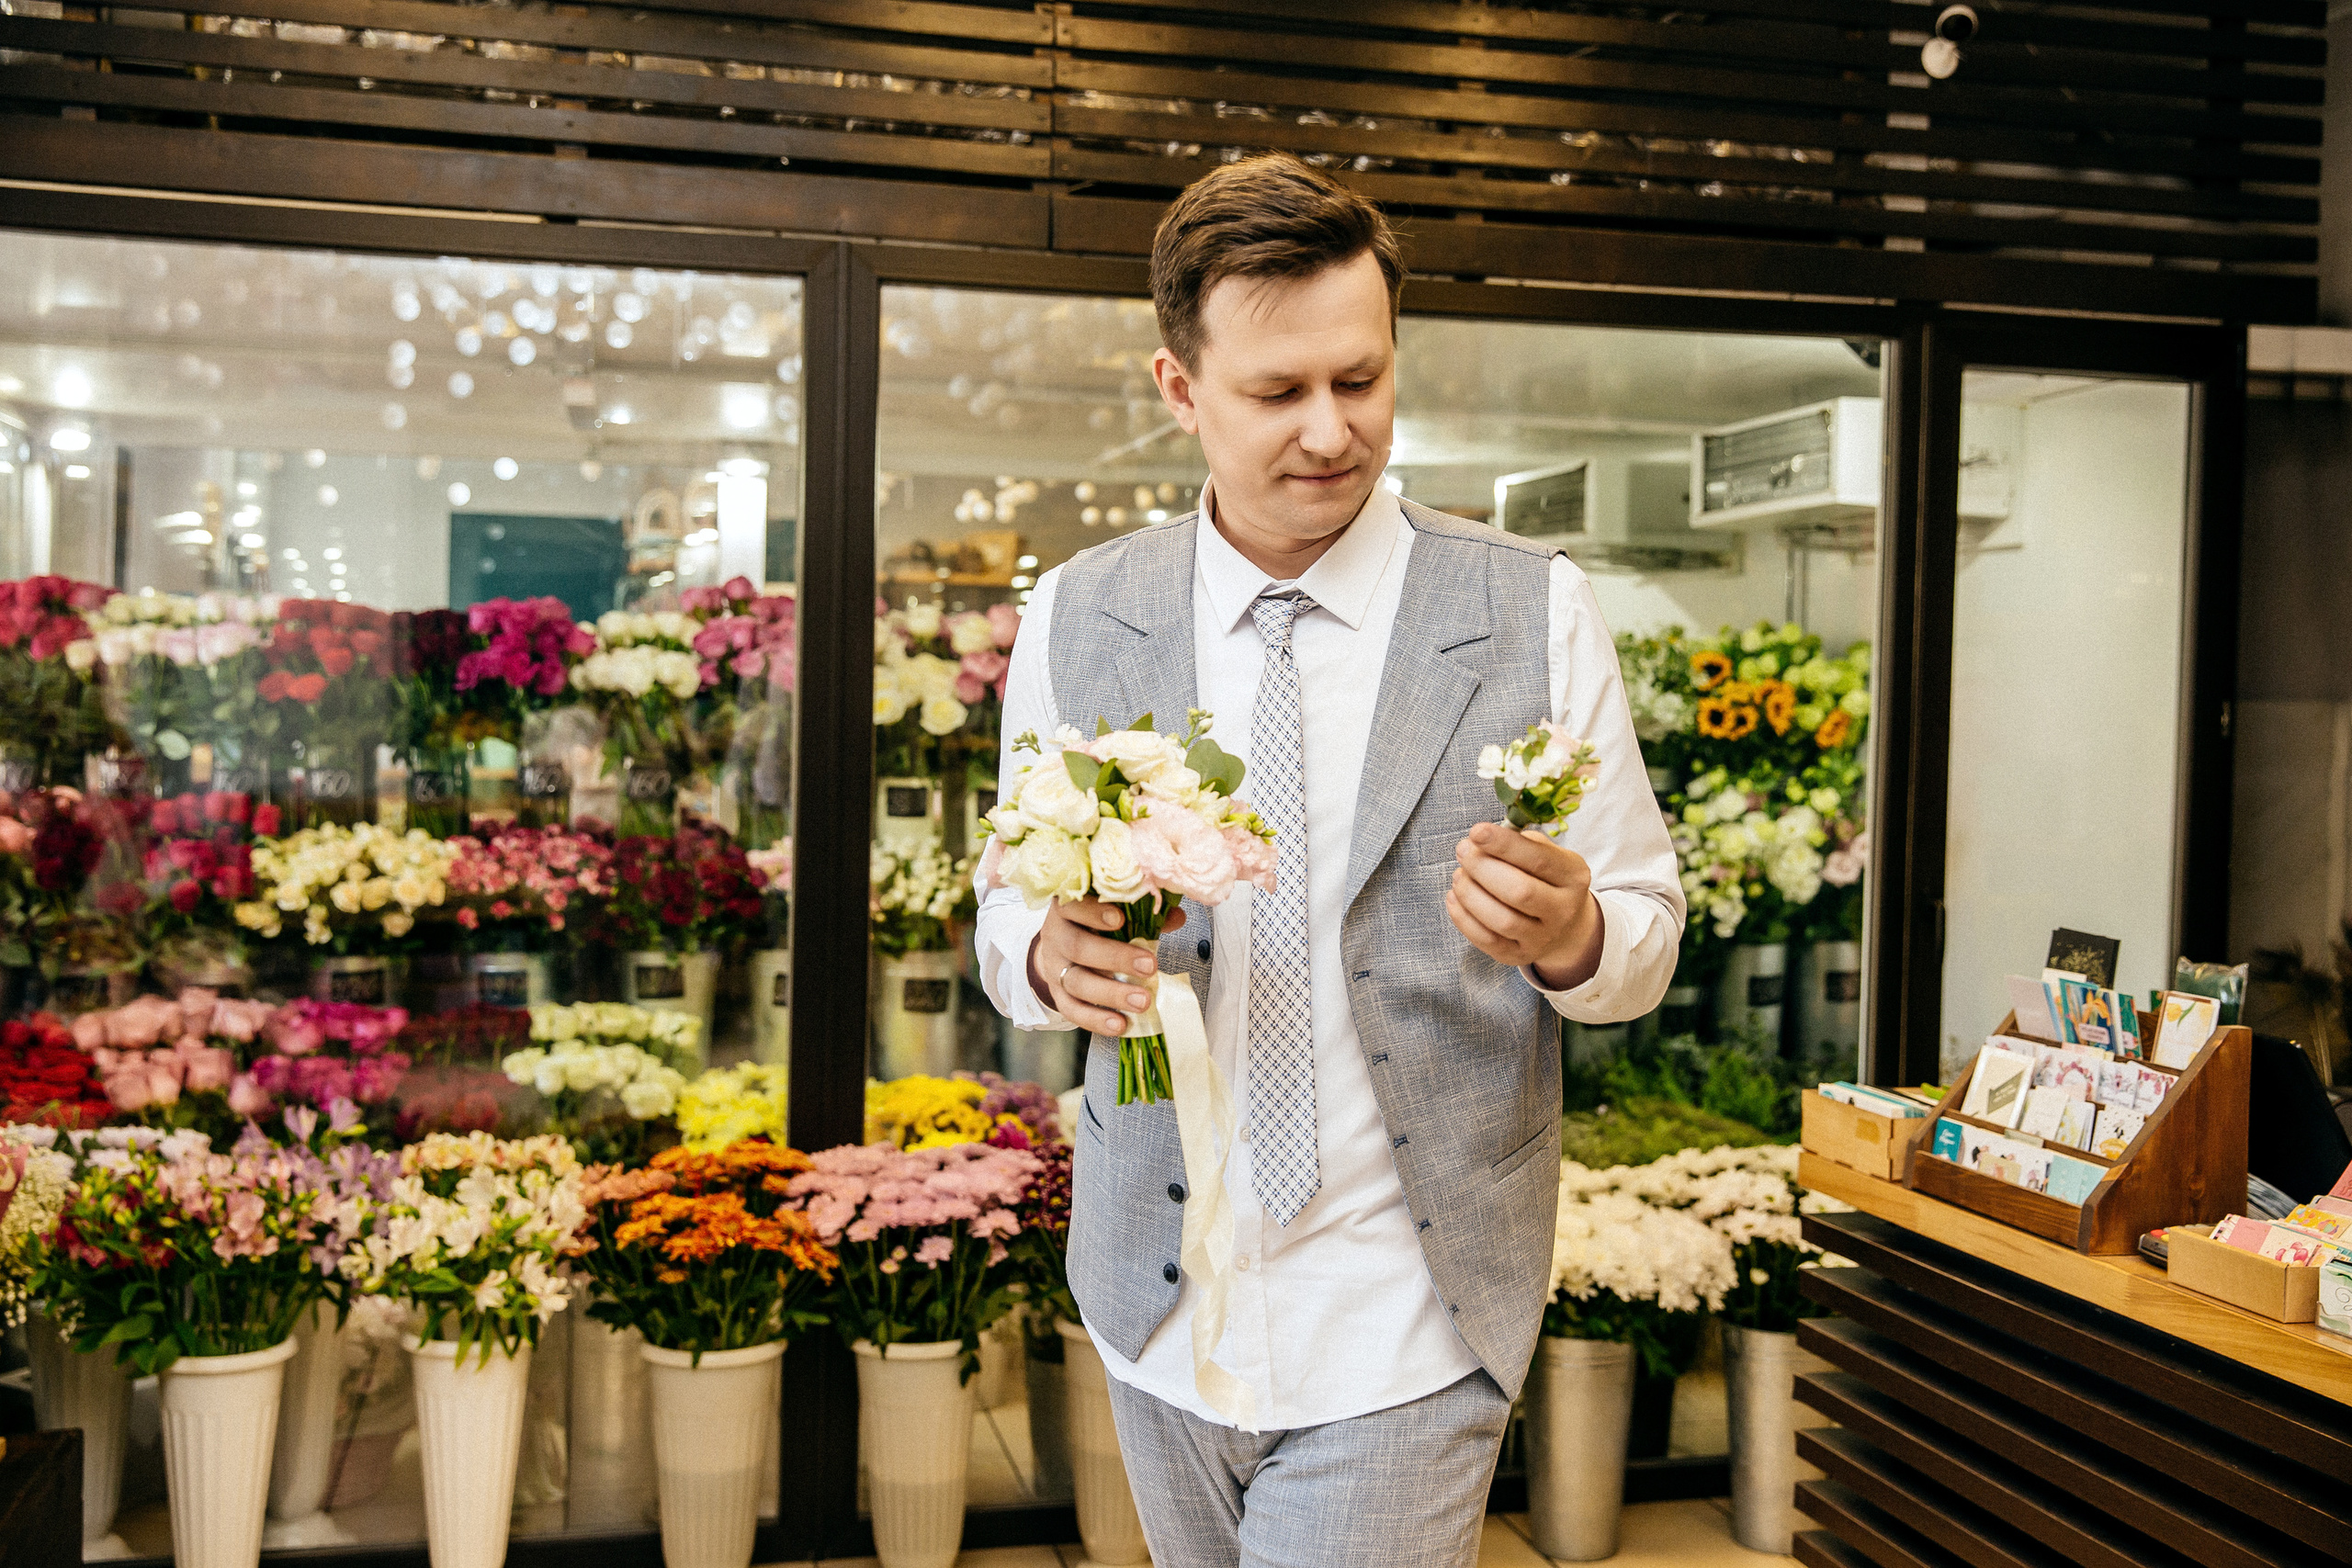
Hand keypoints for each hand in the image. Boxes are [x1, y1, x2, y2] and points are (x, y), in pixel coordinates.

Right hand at [1029, 898, 1188, 1035]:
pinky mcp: (1057, 994)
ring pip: (1077, 982)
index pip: (1073, 906)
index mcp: (1067, 909)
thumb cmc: (1094, 924)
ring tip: (1143, 1002)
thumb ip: (1142, 912)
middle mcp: (1055, 936)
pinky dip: (1096, 1019)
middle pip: (1078, 946)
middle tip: (1149, 966)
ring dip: (1112, 994)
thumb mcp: (1113, 912)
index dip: (1093, 912)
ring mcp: (1054, 968)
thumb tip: (1175, 917)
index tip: (1120, 919)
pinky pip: (1072, 1010)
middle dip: (1115, 957)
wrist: (1061, 947)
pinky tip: (1120, 1024)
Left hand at [1446, 822, 1604, 990]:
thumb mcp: (1546, 853)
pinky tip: (1455, 897)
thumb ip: (1519, 842)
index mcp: (1573, 877)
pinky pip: (1487, 941)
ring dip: (1470, 894)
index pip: (1539, 859)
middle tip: (1463, 851)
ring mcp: (1542, 938)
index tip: (1476, 831)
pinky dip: (1463, 917)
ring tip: (1459, 875)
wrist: (1562, 926)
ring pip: (1502, 920)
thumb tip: (1478, 840)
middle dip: (1483, 868)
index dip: (1504, 845)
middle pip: (1520, 892)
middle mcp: (1563, 911)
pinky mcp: (1518, 956)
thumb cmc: (1544, 879)